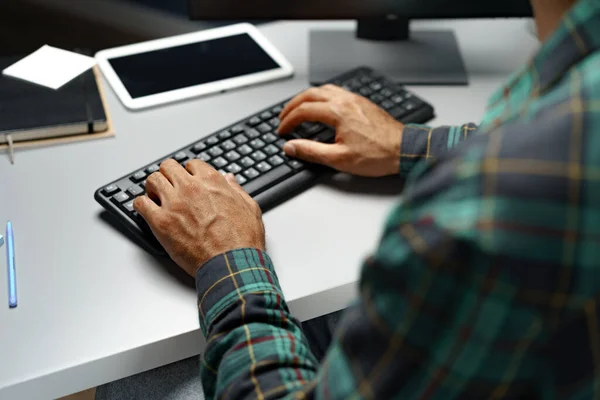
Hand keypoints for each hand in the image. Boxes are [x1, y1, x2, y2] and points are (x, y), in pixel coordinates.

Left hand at [133, 159, 264, 275]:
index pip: (192, 164)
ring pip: (152, 180)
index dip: (189, 173)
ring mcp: (174, 203)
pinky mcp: (161, 222)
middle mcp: (191, 187)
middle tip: (169, 187)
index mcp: (212, 181)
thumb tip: (229, 179)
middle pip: (168, 167)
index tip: (188, 181)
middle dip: (168, 176)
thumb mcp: (249, 208)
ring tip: (156, 197)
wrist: (232, 263)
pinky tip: (147, 210)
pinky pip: (140, 203)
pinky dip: (141, 205)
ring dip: (153, 187)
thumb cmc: (242, 240)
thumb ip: (236, 190)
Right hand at [278, 84, 404, 176]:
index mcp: (337, 112)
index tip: (282, 131)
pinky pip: (337, 91)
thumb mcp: (339, 159)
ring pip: (324, 89)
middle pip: (311, 95)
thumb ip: (311, 151)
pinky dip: (323, 95)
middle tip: (283, 116)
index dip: (289, 121)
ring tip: (299, 107)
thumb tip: (291, 147)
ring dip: (308, 97)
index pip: (304, 111)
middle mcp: (346, 100)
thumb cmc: (378, 155)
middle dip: (293, 105)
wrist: (405, 149)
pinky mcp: (363, 103)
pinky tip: (323, 104)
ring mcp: (356, 99)